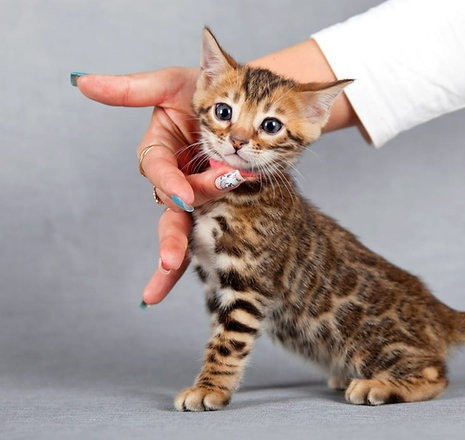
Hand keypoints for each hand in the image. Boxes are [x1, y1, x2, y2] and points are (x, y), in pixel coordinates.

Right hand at [75, 68, 244, 304]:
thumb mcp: (171, 84)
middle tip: (171, 261)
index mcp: (160, 150)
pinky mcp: (216, 205)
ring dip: (188, 246)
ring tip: (192, 249)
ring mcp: (195, 194)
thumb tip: (83, 82)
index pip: (158, 169)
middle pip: (168, 210)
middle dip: (169, 239)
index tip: (185, 196)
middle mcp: (174, 177)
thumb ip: (131, 90)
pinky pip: (208, 235)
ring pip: (188, 225)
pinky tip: (185, 282)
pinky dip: (200, 257)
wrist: (247, 100)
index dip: (169, 183)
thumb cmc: (206, 89)